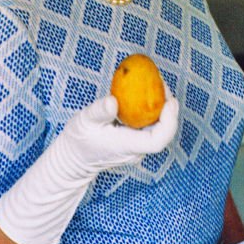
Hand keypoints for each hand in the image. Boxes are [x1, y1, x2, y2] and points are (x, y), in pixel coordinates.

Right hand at [62, 93, 179, 175]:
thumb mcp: (84, 122)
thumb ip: (99, 112)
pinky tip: (146, 94)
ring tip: (156, 85)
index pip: (157, 140)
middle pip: (163, 133)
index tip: (169, 101)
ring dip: (161, 108)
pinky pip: (150, 127)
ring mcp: (137, 148)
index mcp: (127, 146)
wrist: (74, 159)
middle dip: (169, 108)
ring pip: (159, 130)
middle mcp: (136, 150)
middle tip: (162, 84)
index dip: (169, 121)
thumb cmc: (78, 141)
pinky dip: (152, 111)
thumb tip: (113, 100)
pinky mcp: (135, 143)